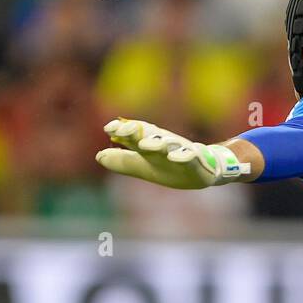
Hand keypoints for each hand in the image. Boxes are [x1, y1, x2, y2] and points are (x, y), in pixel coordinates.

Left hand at [96, 119, 249, 188]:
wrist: (203, 173)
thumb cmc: (171, 167)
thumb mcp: (144, 166)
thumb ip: (123, 161)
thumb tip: (98, 156)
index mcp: (151, 144)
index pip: (135, 134)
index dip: (123, 131)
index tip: (108, 129)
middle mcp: (164, 143)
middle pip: (149, 135)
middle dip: (136, 132)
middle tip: (123, 131)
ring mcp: (180, 150)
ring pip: (168, 144)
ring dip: (157, 143)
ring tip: (144, 145)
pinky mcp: (196, 160)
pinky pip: (190, 156)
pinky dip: (182, 155)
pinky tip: (174, 157)